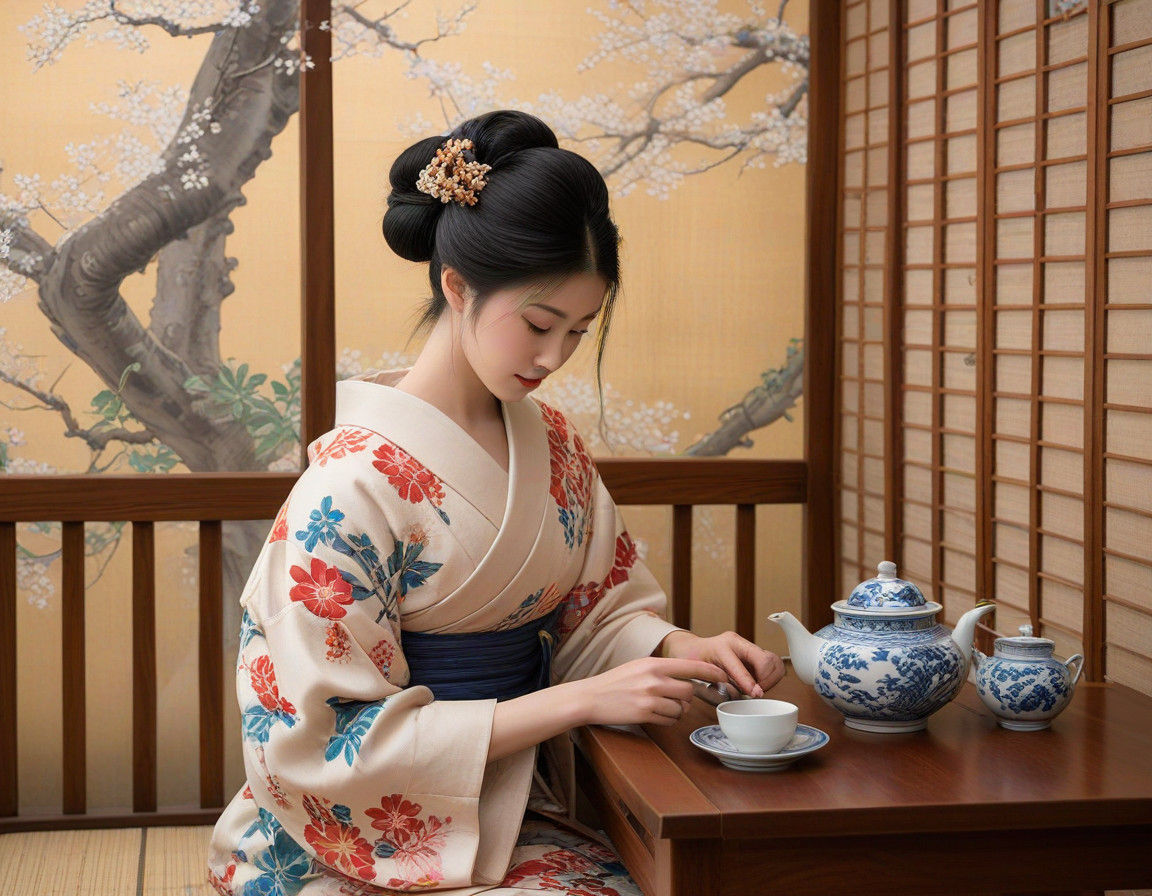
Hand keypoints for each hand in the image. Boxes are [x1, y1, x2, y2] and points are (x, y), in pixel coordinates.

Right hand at [573, 657, 728, 727]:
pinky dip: (666, 720)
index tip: (724, 677)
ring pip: (680, 708)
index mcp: (654, 663)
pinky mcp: (644, 714)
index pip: (691, 666)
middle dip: (687, 698)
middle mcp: (654, 678)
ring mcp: (649, 697)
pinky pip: (669, 720)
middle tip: (676, 699)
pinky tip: (653, 714)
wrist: (591, 697)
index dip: (711, 672)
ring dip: (676, 711)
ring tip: (660, 707)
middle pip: (689, 691)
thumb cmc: (615, 681)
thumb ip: (661, 669)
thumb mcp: (639, 666)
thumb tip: (688, 675)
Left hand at [657, 630, 784, 697]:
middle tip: (755, 692)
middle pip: (767, 659)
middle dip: (766, 680)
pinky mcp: (754, 652)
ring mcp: (747, 646)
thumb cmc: (691, 661)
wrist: (691, 648)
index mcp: (722, 647)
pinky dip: (771, 676)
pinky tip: (758, 683)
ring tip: (757, 687)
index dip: (750, 684)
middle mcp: (738, 643)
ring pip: (774, 661)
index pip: (743, 666)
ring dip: (770, 679)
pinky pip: (773, 664)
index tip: (756, 695)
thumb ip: (714, 688)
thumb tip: (736, 697)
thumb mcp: (696, 675)